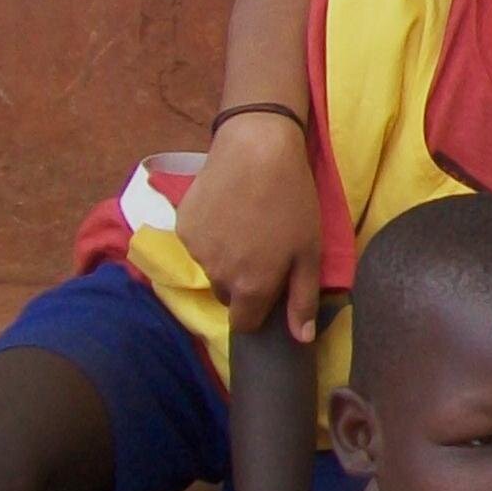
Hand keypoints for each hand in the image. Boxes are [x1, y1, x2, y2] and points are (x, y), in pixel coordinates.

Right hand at [175, 113, 323, 341]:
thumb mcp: (309, 253)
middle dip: (242, 283)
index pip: (243, 323)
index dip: (257, 312)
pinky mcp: (181, 226)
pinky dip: (209, 235)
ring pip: (211, 268)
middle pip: (227, 295)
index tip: (269, 291)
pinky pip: (196, 244)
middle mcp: (217, 276)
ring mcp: (195, 251)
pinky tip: (227, 210)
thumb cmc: (293, 202)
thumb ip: (302, 300)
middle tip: (263, 250)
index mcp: (250, 287)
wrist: (256, 151)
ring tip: (246, 224)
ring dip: (225, 257)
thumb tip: (301, 339)